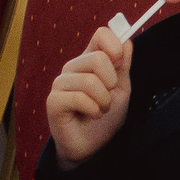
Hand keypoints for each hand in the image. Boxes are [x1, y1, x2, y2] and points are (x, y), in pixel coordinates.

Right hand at [47, 25, 134, 168]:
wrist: (93, 146)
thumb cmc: (105, 116)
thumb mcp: (121, 89)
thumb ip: (122, 65)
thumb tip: (127, 40)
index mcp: (89, 61)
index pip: (101, 34)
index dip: (115, 44)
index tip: (120, 61)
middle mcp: (72, 68)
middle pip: (98, 58)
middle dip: (112, 82)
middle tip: (108, 97)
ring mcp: (60, 84)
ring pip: (90, 80)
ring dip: (103, 100)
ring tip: (100, 109)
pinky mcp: (53, 101)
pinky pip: (79, 97)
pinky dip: (93, 109)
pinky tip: (90, 115)